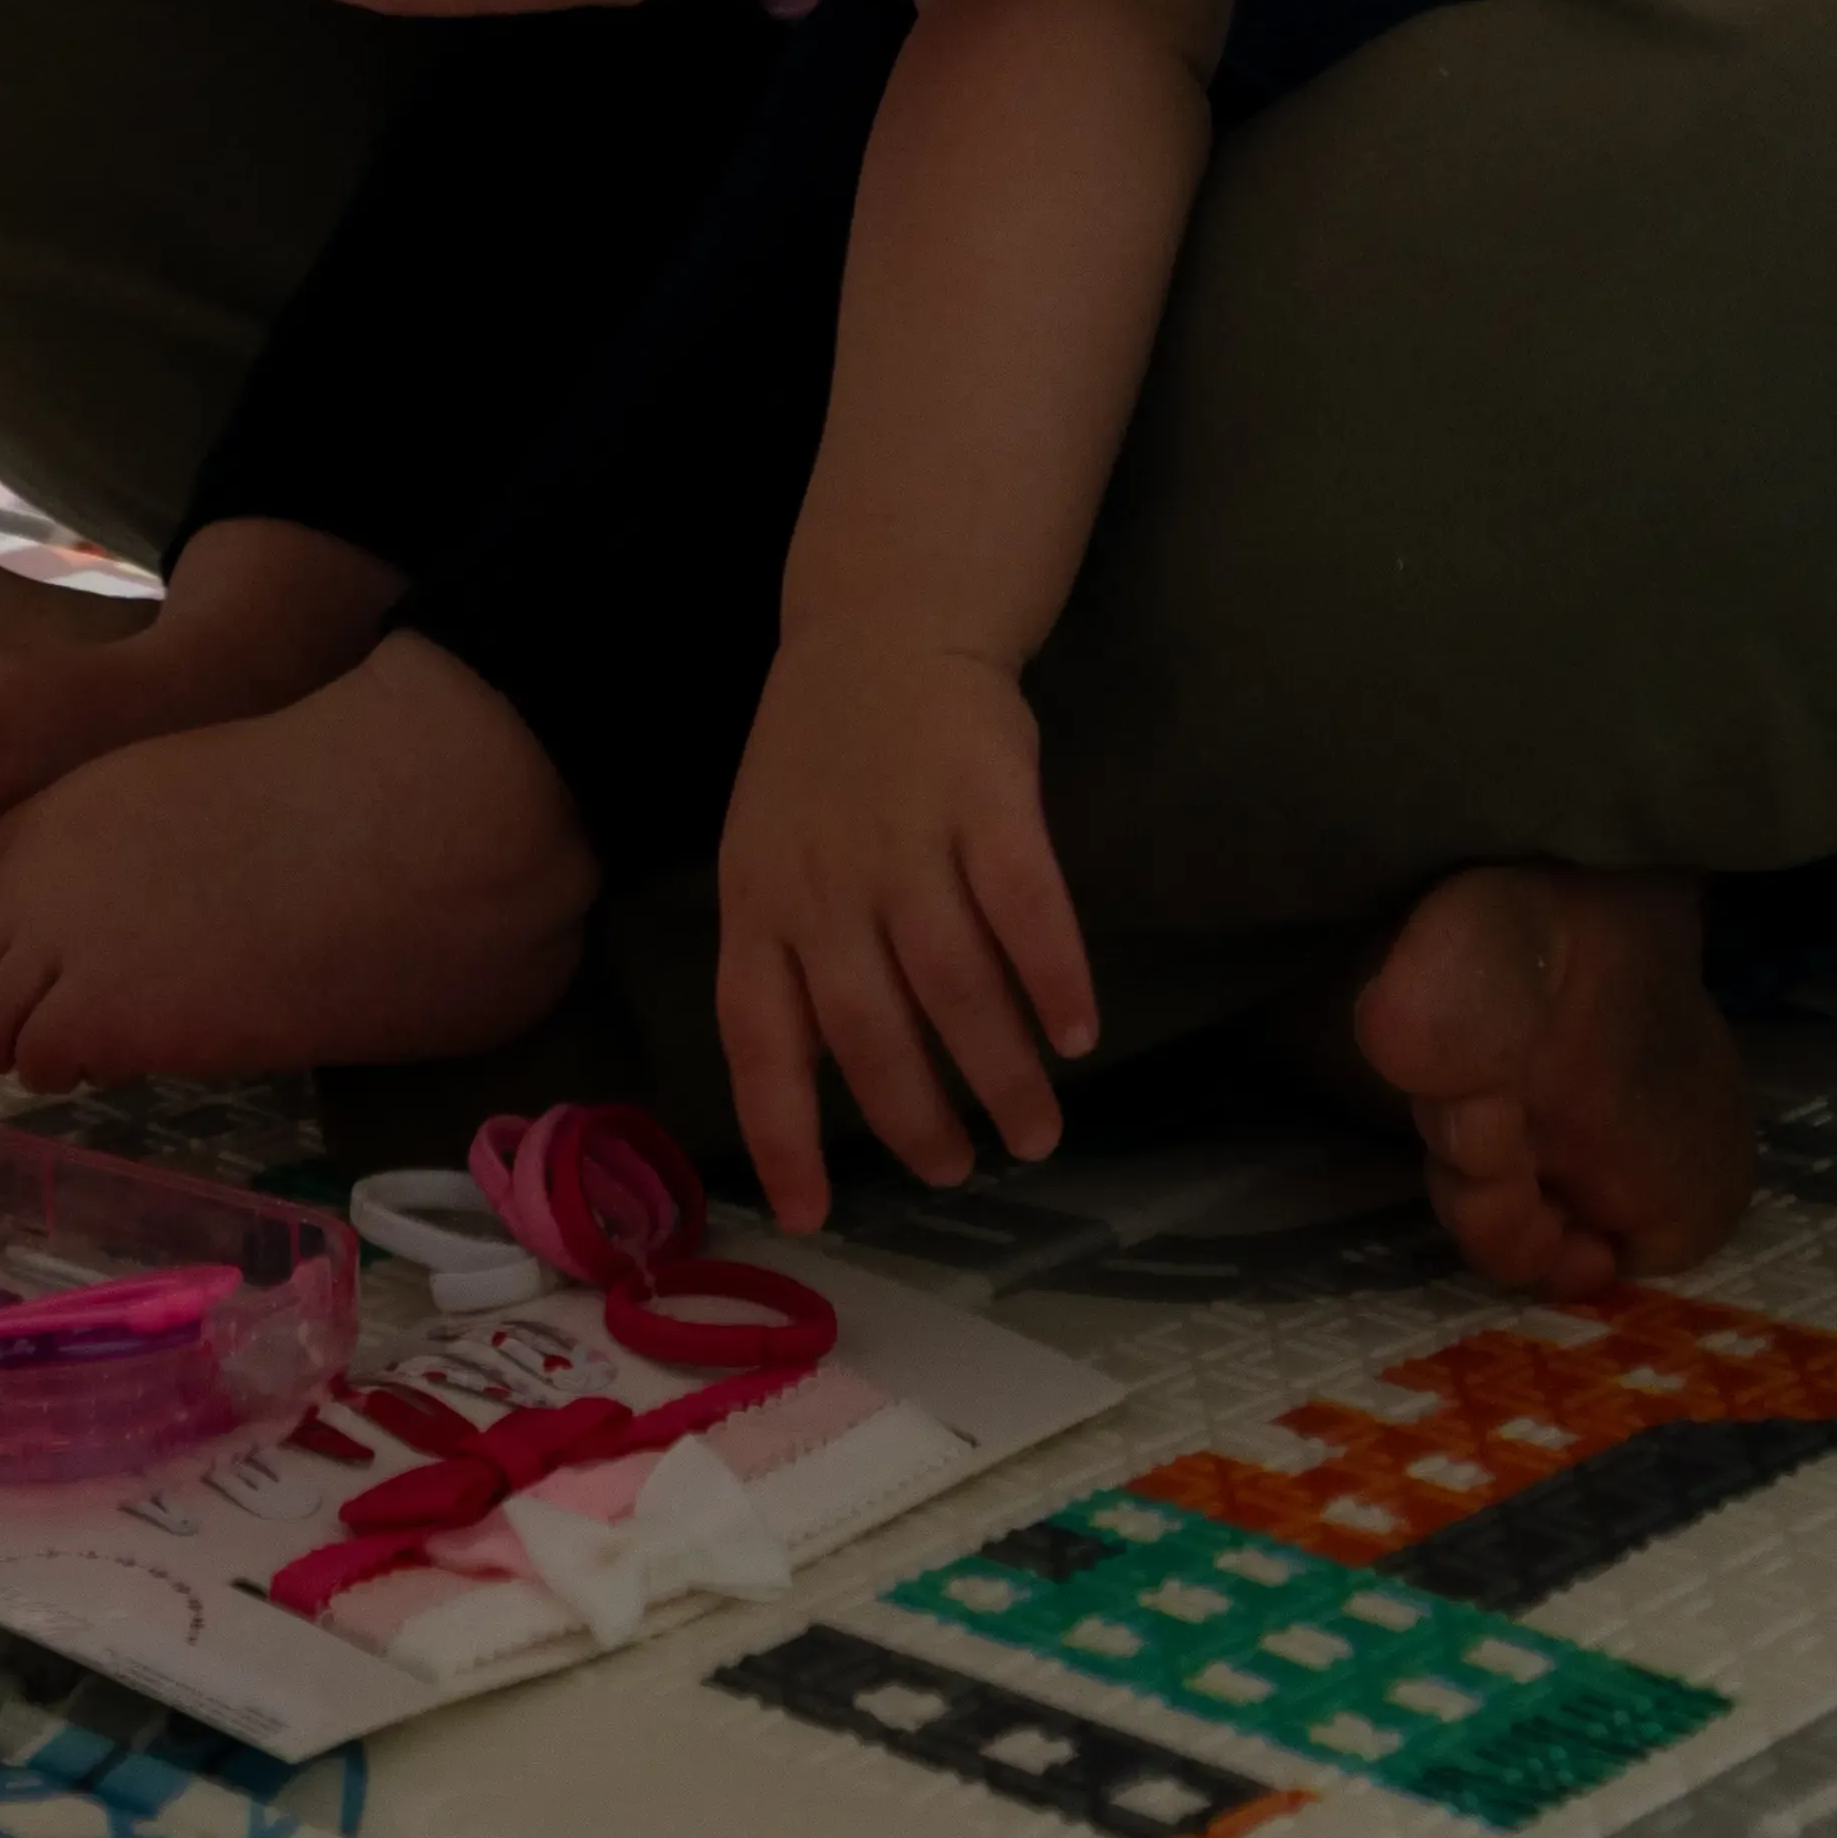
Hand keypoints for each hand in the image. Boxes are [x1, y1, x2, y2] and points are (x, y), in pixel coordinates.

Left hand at [716, 622, 1098, 1225]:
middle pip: (869, 1030)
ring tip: (1033, 1132)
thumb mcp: (764, 853)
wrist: (881, 620)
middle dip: (915, 1119)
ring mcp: (907, 838)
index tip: (813, 1216)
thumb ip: (785, 952)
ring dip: (998, 1072)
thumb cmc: (819, 761)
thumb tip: (816, 1086)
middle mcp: (826, 882)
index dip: (782, 1134)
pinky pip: (1023, 904)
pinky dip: (1052, 974)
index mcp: (760, 902)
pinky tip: (1078, 1030)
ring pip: (953, 984)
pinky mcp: (986, 796)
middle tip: (956, 1172)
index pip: (758, 1040)